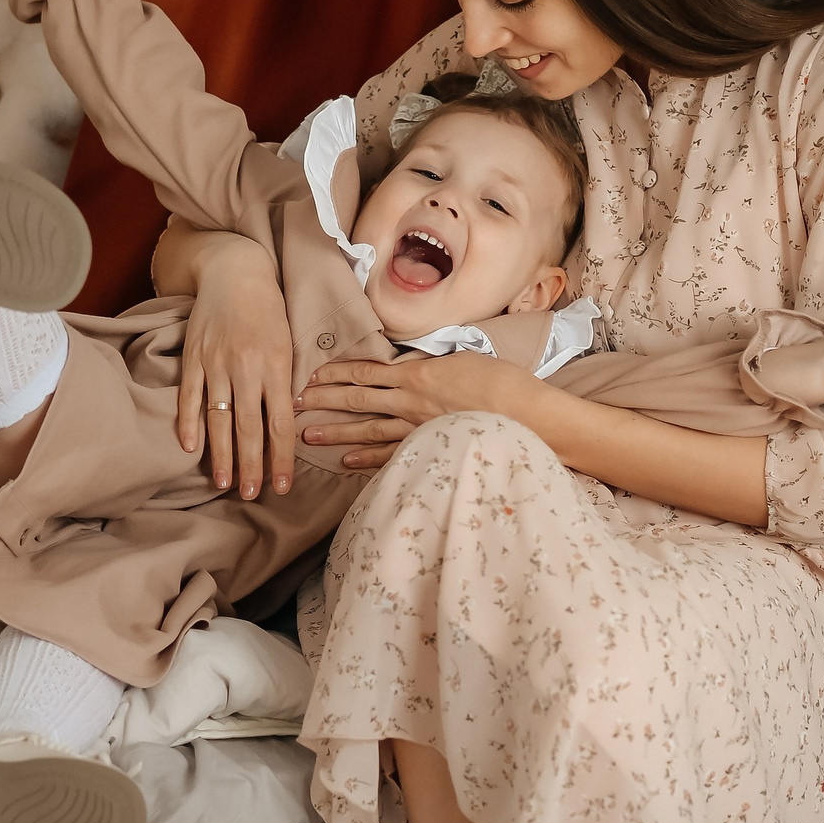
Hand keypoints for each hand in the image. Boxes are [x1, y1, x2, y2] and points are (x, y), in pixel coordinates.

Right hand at [177, 236, 295, 498]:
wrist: (235, 273)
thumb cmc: (268, 311)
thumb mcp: (287, 344)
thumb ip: (285, 382)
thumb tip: (289, 422)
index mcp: (276, 367)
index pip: (281, 424)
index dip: (281, 458)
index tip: (281, 486)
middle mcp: (247, 368)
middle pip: (250, 428)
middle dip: (251, 466)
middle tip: (249, 495)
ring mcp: (217, 363)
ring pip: (219, 419)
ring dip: (221, 454)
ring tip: (223, 483)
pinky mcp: (194, 357)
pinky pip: (190, 396)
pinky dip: (188, 423)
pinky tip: (190, 448)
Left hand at [299, 350, 522, 471]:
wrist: (529, 415)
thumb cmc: (504, 383)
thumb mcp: (466, 360)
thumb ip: (436, 365)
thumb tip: (421, 367)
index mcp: (419, 373)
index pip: (367, 371)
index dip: (337, 373)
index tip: (313, 375)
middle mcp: (412, 400)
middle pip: (358, 399)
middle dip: (323, 401)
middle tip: (294, 403)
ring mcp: (419, 428)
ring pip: (367, 429)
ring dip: (334, 432)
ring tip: (306, 436)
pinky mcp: (431, 448)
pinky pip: (392, 455)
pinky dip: (367, 459)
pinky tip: (347, 462)